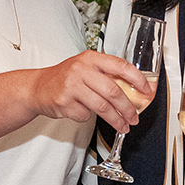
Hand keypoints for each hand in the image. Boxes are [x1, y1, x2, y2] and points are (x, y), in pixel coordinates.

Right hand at [31, 51, 150, 132]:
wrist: (37, 87)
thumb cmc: (65, 78)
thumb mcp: (85, 67)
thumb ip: (105, 74)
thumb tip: (134, 90)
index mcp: (90, 58)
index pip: (120, 66)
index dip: (137, 79)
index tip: (147, 91)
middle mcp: (81, 70)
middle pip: (113, 91)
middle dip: (128, 108)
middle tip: (134, 118)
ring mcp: (71, 86)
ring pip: (102, 107)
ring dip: (116, 120)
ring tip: (123, 126)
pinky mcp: (64, 102)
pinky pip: (85, 115)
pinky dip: (88, 118)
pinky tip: (83, 112)